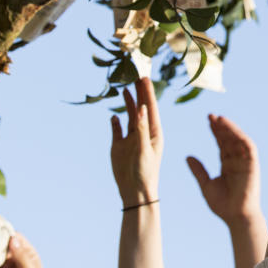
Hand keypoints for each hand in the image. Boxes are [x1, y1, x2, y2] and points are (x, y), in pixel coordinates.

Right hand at [110, 77, 162, 206]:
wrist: (135, 192)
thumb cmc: (145, 172)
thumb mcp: (144, 149)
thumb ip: (141, 128)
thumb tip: (141, 107)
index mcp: (153, 132)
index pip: (150, 107)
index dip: (147, 92)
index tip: (144, 77)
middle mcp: (143, 132)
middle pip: (140, 108)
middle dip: (139, 92)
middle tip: (136, 75)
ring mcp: (131, 139)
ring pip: (129, 116)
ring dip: (128, 103)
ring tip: (125, 88)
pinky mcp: (119, 147)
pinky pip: (117, 130)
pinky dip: (115, 122)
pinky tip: (113, 115)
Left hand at [187, 115, 263, 228]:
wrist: (236, 217)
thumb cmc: (223, 205)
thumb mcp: (206, 185)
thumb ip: (199, 170)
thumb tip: (188, 156)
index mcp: (227, 165)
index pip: (221, 144)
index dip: (216, 132)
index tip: (208, 120)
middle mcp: (237, 161)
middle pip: (229, 139)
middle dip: (221, 127)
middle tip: (210, 115)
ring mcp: (245, 162)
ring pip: (238, 139)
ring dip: (230, 128)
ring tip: (219, 118)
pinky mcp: (253, 164)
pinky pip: (247, 146)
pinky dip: (239, 135)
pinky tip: (229, 128)